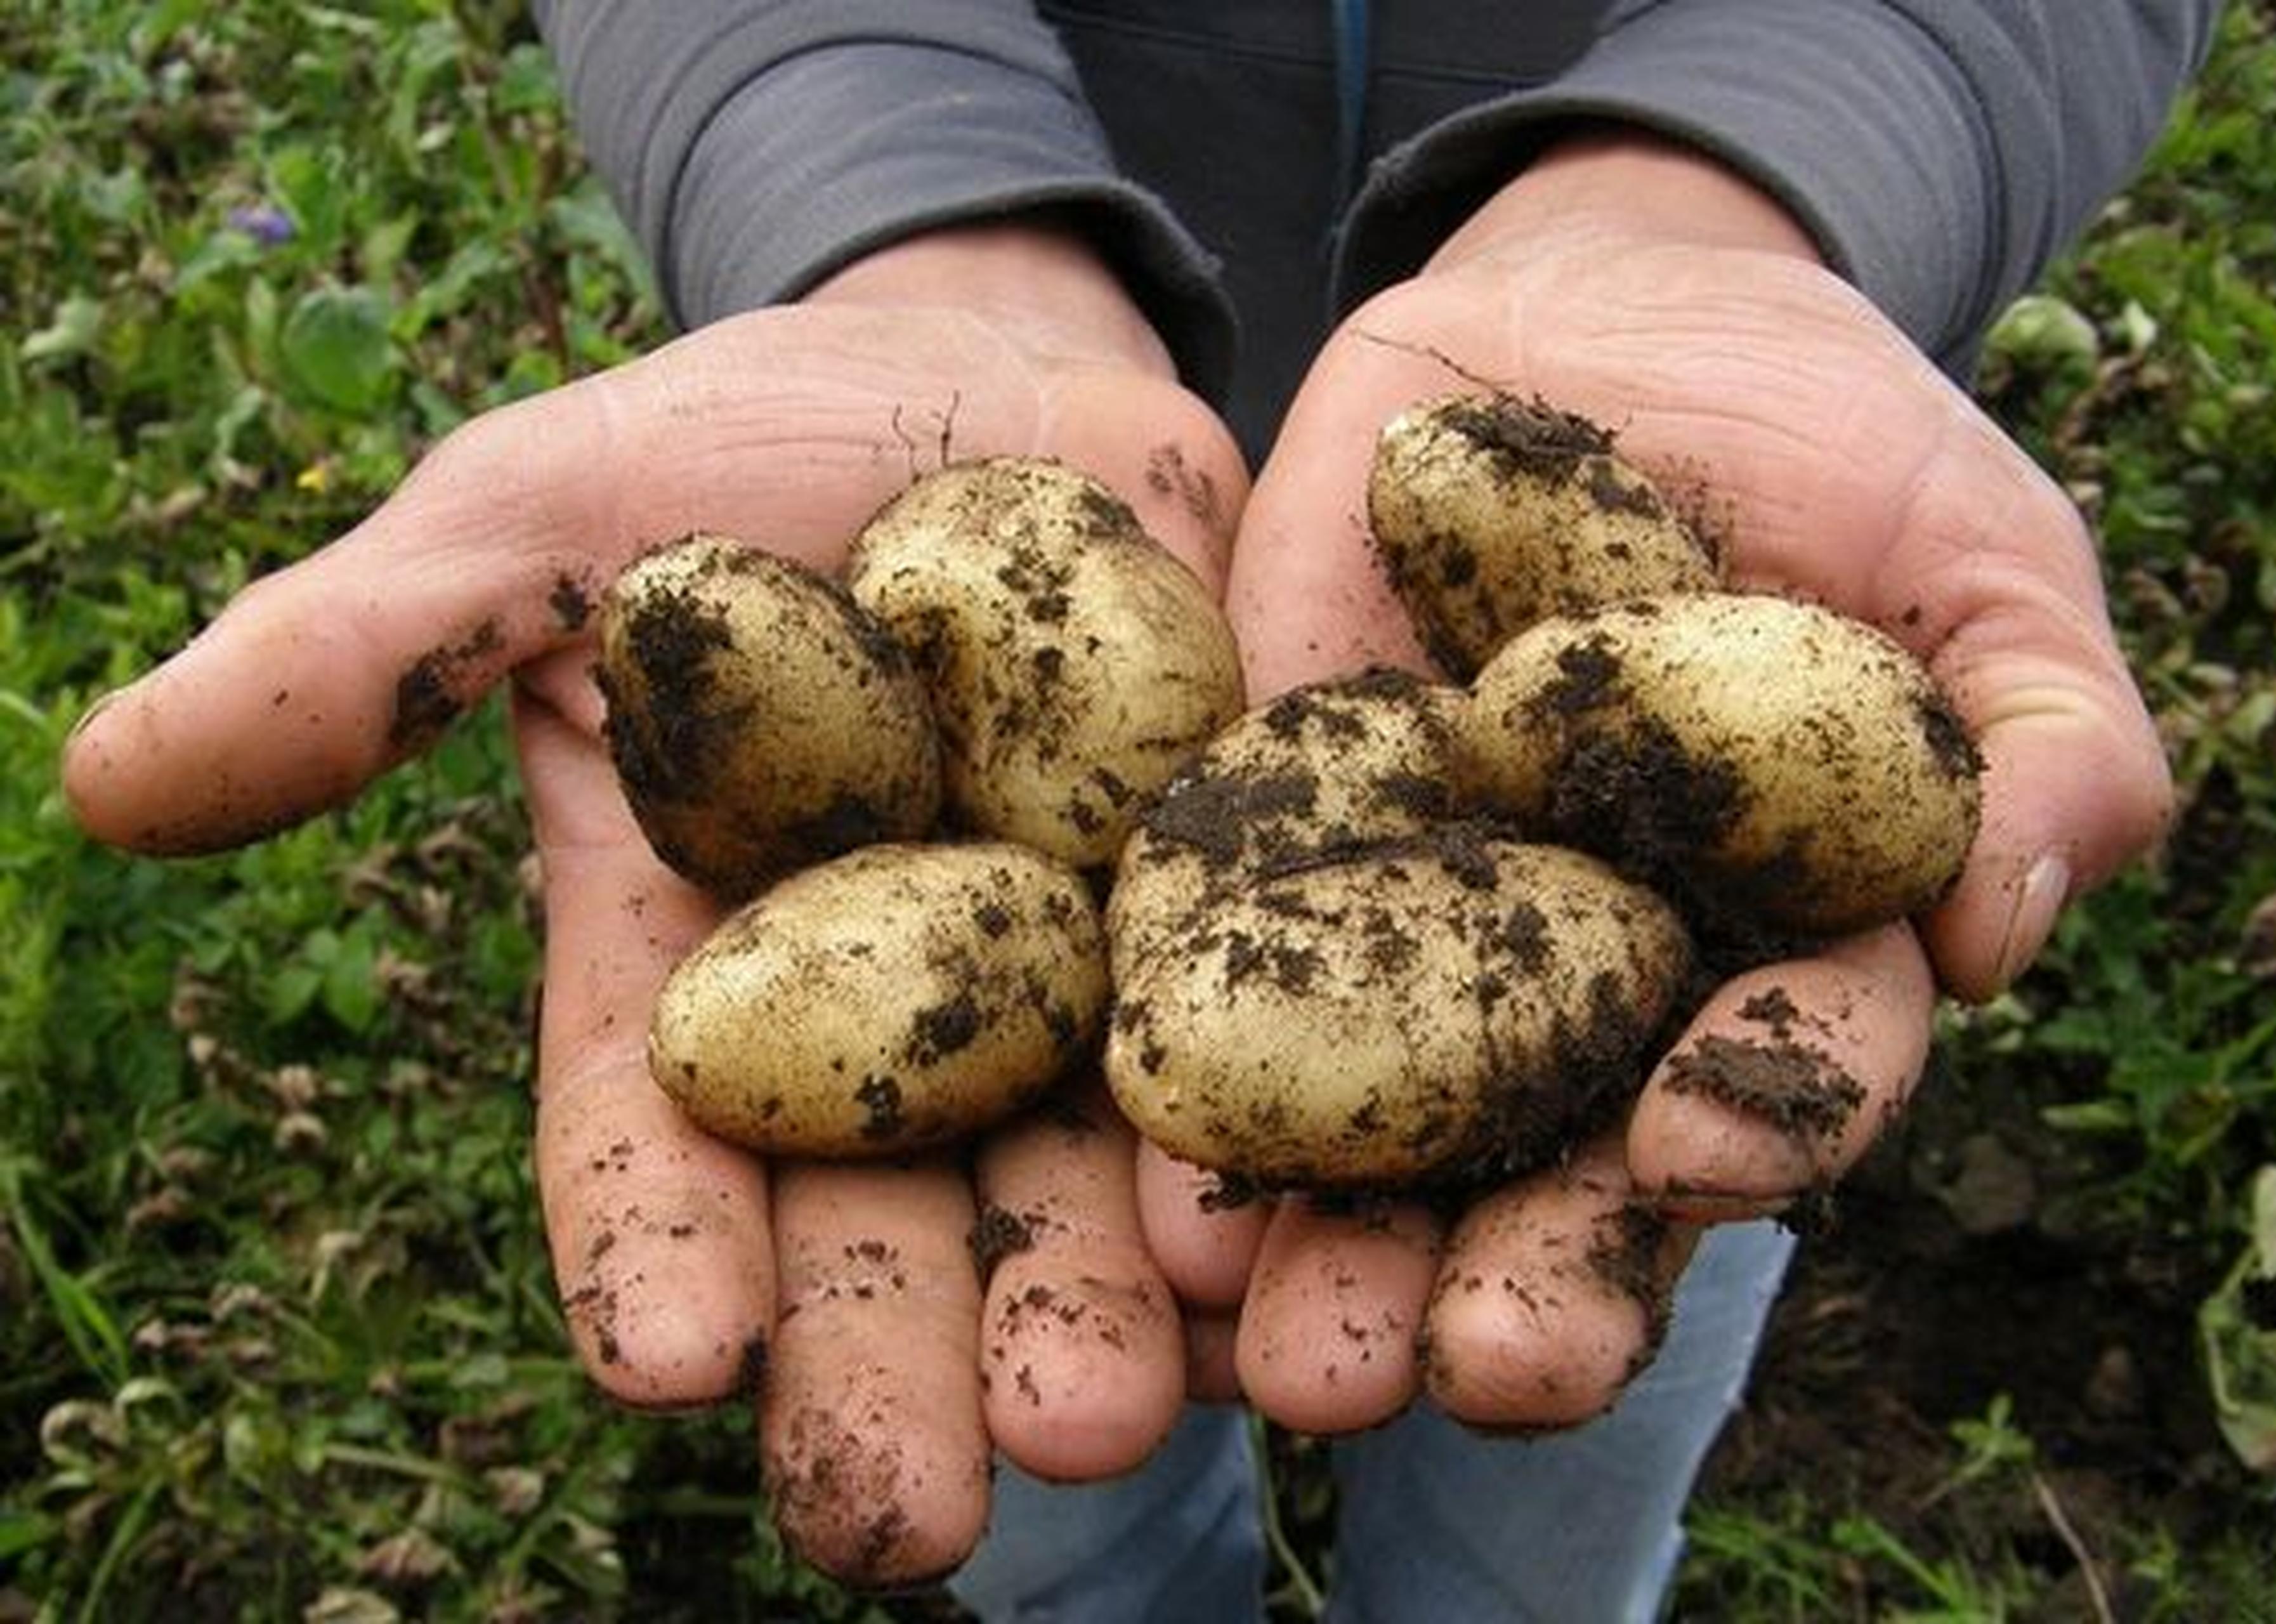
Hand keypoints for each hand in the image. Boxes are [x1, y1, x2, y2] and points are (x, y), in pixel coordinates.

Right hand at [61, 225, 1242, 1584]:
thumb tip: (109, 779)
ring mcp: (1075, 978)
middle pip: (884, 1216)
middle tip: (917, 1518)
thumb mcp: (540, 523)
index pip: (654, 1136)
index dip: (652, 1249)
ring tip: (1124, 1426)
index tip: (666, 1363)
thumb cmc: (731, 452)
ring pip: (1087, 1182)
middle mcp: (891, 1019)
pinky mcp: (1236, 910)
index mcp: (704, 965)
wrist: (992, 382)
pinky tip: (1291, 1268)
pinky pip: (1269, 1049)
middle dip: (897, 1361)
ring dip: (1106, 1313)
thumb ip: (365, 656)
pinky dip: (1282, 1160)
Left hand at [1145, 134, 2173, 1430]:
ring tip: (1283, 1354)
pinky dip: (1184, 1065)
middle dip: (1524, 1278)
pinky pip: (1213, 962)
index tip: (1694, 1152)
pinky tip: (1141, 1184)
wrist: (1612, 311)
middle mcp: (1591, 982)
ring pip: (1380, 1128)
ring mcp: (1421, 921)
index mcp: (1776, 951)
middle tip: (1468, 1370)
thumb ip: (2041, 735)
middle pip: (1564, 1164)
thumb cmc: (1839, 442)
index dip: (1753, 1121)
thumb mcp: (1980, 554)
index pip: (1781, 1076)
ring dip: (1335, 1249)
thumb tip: (2006, 925)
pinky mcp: (1268, 833)